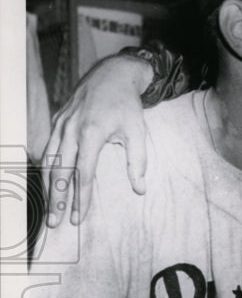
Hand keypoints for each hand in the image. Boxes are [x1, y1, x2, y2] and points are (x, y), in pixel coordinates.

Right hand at [42, 55, 152, 227]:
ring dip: (47, 187)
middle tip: (55, 222)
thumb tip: (140, 190)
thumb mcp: (138, 132)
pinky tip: (47, 184)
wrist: (112, 75)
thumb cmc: (127, 106)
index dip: (80, 197)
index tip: (78, 217)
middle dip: (57, 199)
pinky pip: (48, 149)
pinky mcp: (57, 121)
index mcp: (92, 133)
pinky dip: (45, 168)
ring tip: (49, 209)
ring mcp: (61, 125)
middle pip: (60, 171)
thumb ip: (137, 162)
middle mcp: (71, 130)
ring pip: (49, 161)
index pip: (83, 173)